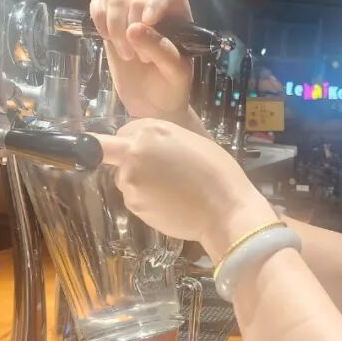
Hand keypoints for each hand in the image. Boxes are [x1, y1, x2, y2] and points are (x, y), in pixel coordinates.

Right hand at [89, 0, 193, 122]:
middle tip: (143, 59)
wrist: (152, 107)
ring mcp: (130, 18)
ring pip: (116, 2)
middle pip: (136, 1)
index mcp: (178, 19)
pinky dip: (98, 14)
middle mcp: (154, 13)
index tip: (149, 21)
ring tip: (127, 55)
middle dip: (134, 30)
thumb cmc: (171, 88)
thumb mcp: (176, 73)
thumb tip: (133, 29)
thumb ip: (160, 49)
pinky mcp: (111, 26)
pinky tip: (105, 36)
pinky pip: (100, 3)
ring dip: (116, 29)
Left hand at [95, 118, 277, 258]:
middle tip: (160, 174)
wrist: (224, 210)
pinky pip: (134, 199)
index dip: (135, 142)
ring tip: (170, 191)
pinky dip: (147, 202)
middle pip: (117, 155)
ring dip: (140, 183)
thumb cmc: (218, 173)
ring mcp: (130, 180)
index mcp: (151, 130)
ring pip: (125, 179)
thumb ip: (164, 142)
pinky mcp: (133, 204)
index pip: (124, 132)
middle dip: (131, 162)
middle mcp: (134, 151)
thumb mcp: (192, 142)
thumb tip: (150, 149)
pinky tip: (169, 204)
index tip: (151, 152)